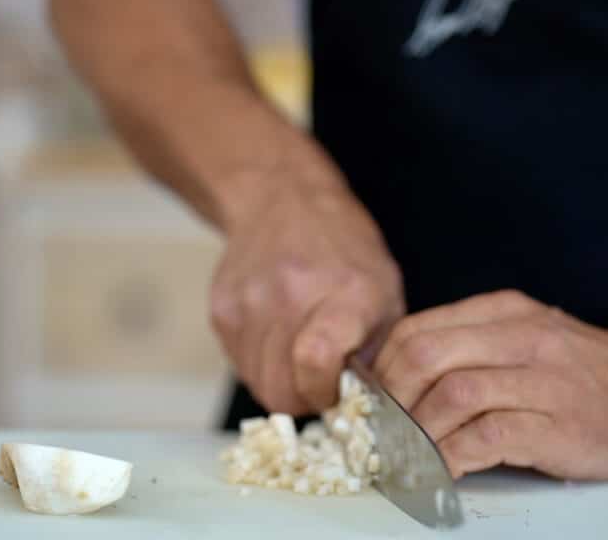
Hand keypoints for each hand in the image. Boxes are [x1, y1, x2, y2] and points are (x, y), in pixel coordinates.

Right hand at [212, 182, 403, 414]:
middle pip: (282, 389)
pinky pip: (240, 364)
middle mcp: (291, 296)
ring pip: (258, 383)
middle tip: (321, 377)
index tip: (336, 390)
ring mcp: (250, 303)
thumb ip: (378, 354)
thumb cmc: (344, 250)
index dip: (324, 392)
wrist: (283, 201)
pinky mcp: (222, 309)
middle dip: (304, 397)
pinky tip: (278, 335)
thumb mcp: (385, 294)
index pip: (315, 362)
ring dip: (281, 381)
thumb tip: (365, 406)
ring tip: (300, 351)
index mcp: (345, 294)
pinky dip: (260, 363)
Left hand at [375, 290, 607, 479]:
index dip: (381, 370)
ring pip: (450, 394)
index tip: (369, 404)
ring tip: (404, 459)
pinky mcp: (559, 424)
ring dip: (415, 433)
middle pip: (423, 355)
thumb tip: (405, 381)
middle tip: (379, 435)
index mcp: (505, 313)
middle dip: (389, 400)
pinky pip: (486, 437)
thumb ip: (477, 349)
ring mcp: (543, 378)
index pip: (416, 330)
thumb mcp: (533, 339)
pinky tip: (443, 473)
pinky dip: (452, 457)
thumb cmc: (598, 375)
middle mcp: (521, 336)